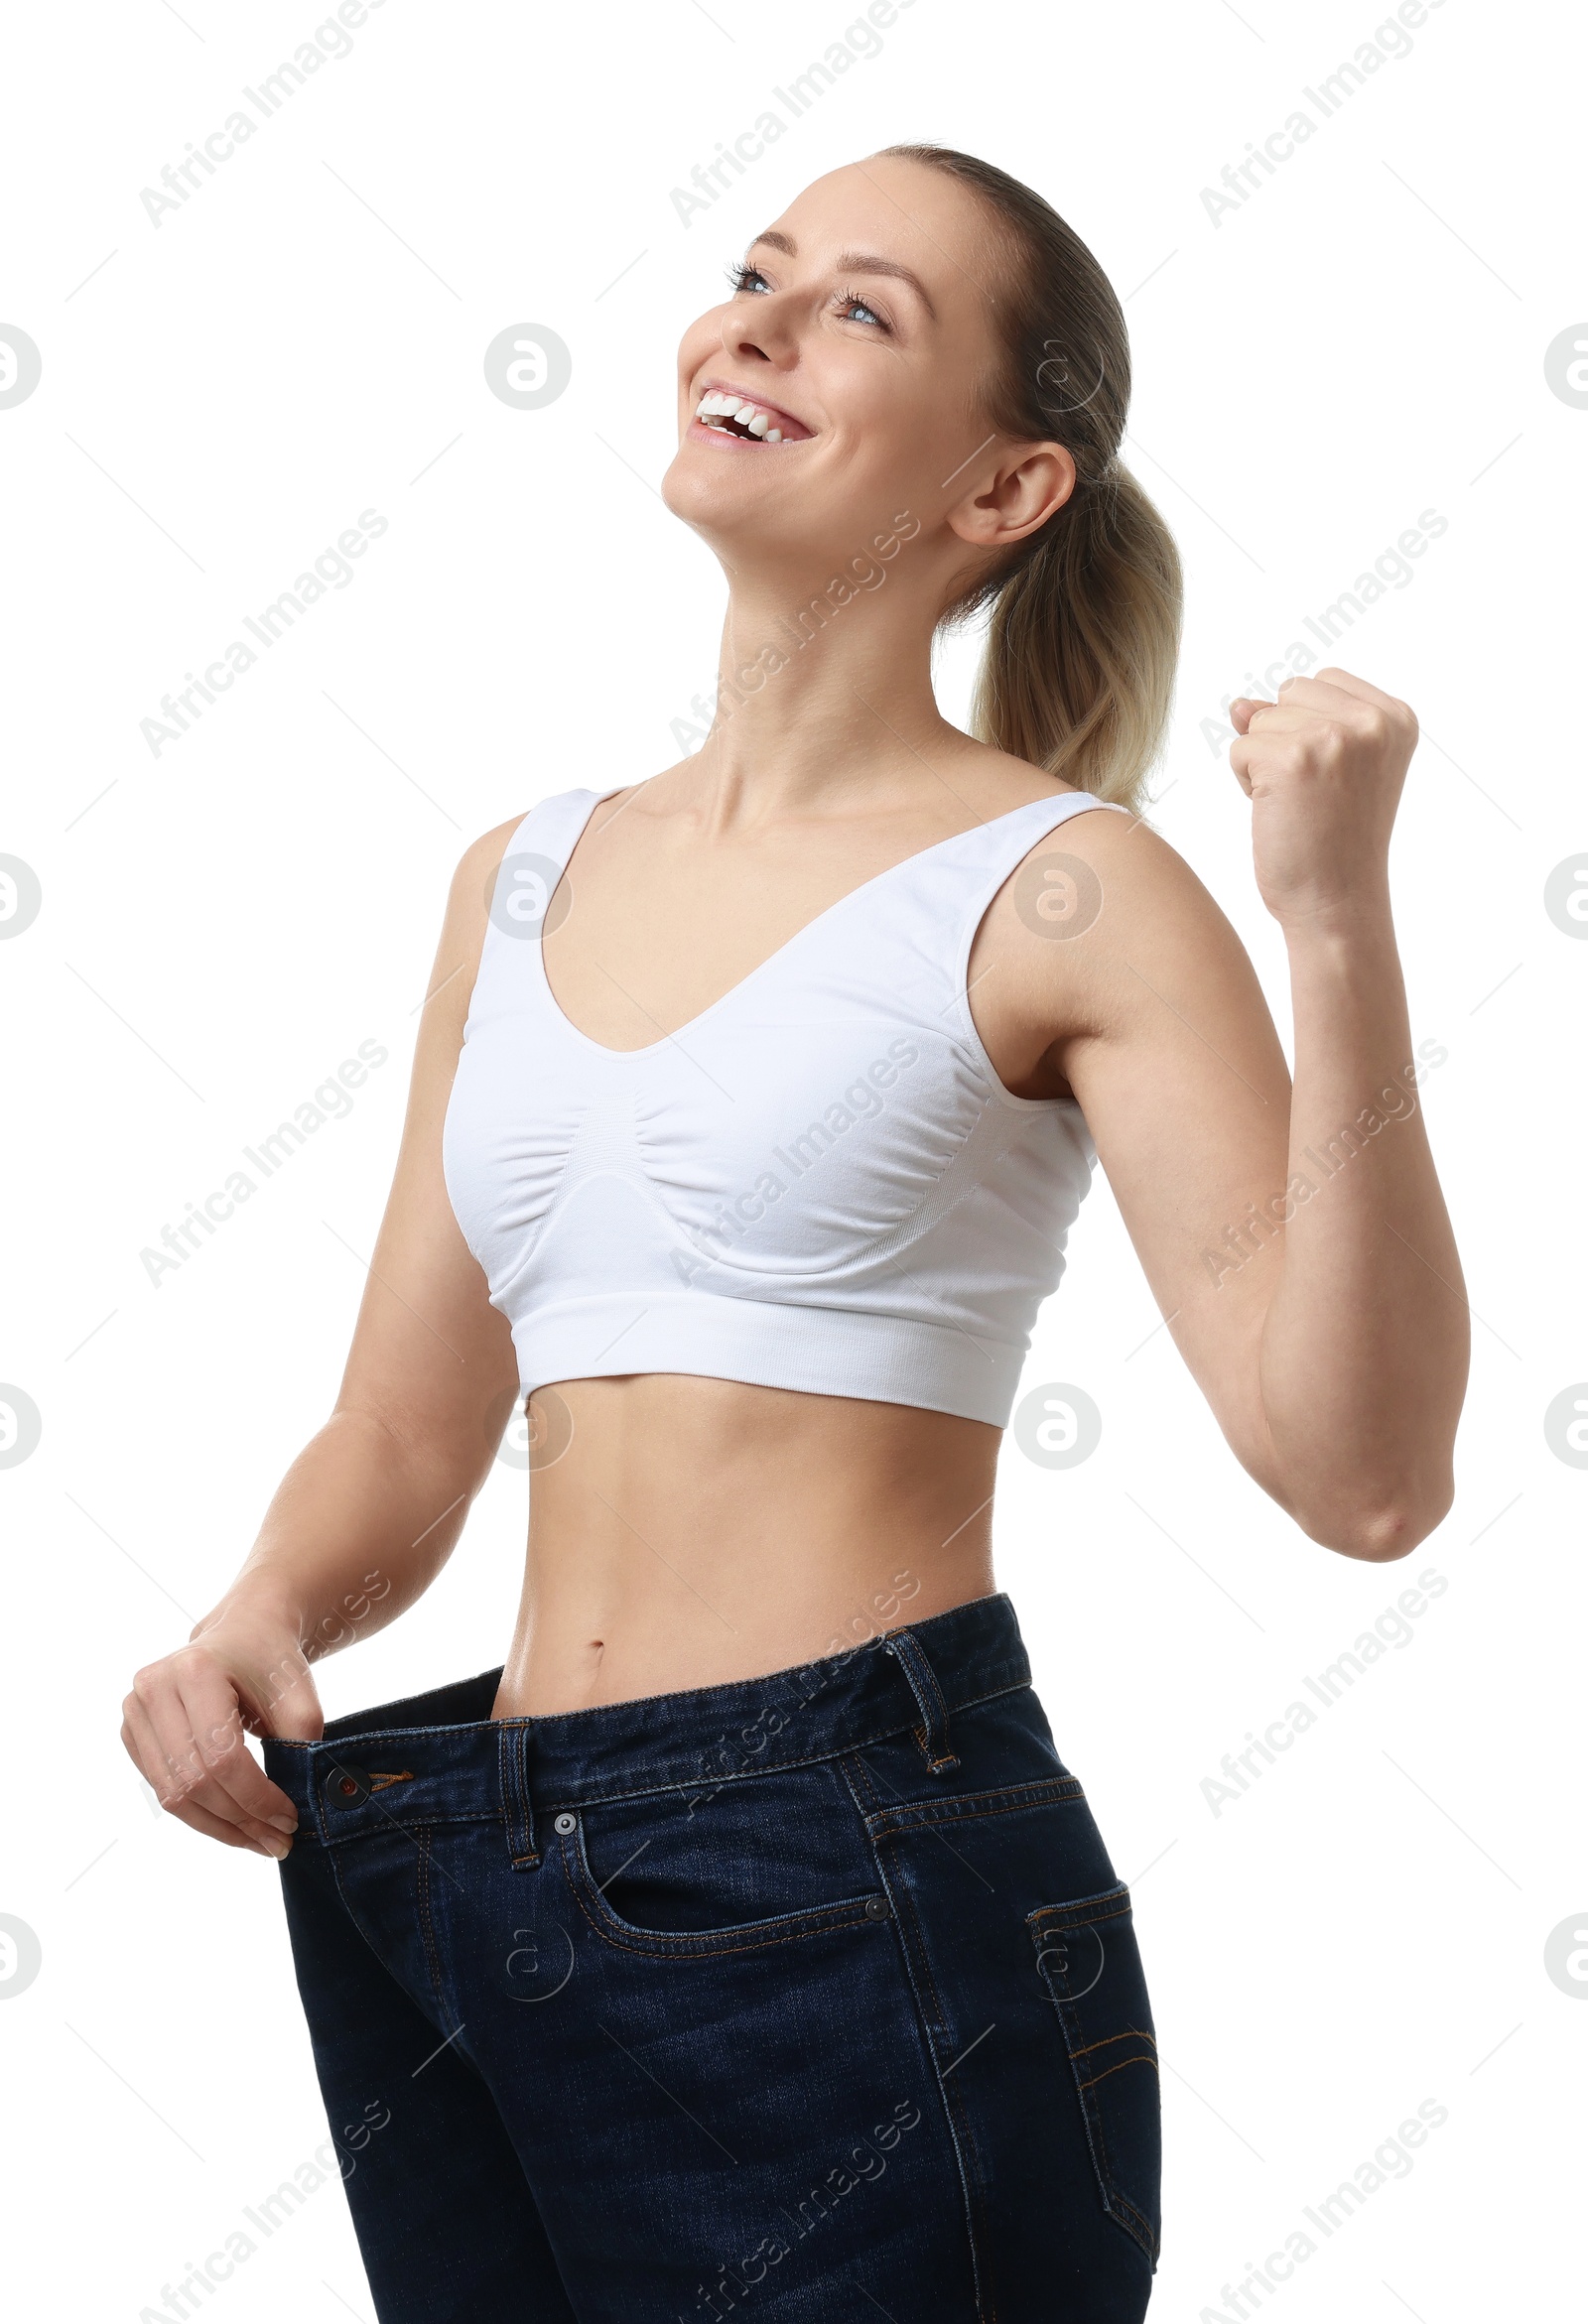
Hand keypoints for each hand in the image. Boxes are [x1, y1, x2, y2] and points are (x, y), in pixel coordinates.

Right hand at [121, 1615, 323, 1856]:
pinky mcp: (132, 1732)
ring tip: (258, 1841)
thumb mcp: (299, 1697)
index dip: (256, 1798)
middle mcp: (153, 1688)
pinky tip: (234, 1823)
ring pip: (172, 1793)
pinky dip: (200, 1814)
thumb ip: (302, 1748)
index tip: (289, 1818)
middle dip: (240, 1819)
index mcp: (195, 1670)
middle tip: (279, 1841)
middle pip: (194, 1780)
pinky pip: (163, 1789)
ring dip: (219, 1827)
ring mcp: (135, 1710)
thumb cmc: (272, 1662)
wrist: (244, 1633)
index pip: (221, 1756)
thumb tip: (302, 1809)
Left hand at [1228, 667, 1417, 931]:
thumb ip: (1293, 721)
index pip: (1322, 682)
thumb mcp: (1330, 768)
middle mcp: (1372, 721)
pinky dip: (1246, 782)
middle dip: (1284, 740)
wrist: (1337, 903)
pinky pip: (1239, 748)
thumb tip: (1240, 704)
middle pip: (1289, 693)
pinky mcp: (1292, 760)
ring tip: (1299, 804)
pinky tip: (1279, 813)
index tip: (1333, 778)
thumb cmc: (1334, 842)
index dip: (1308, 728)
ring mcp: (1334, 738)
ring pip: (1260, 720)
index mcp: (1396, 717)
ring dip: (1264, 763)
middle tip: (1314, 794)